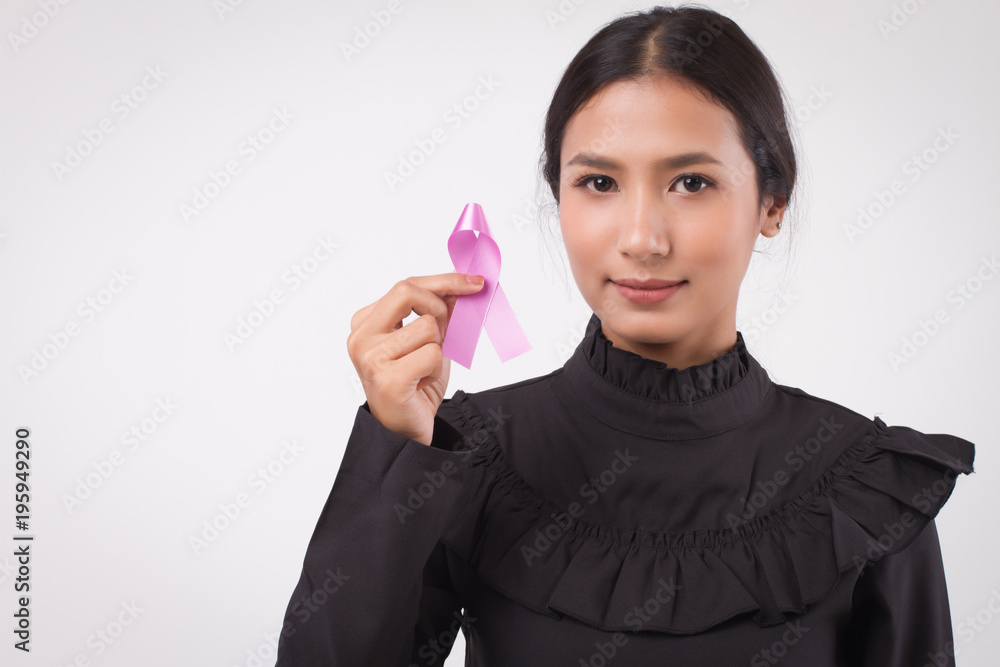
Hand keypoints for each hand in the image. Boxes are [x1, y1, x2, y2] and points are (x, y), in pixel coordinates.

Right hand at [347, 272, 484, 445]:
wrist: (405, 430)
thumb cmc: (416, 383)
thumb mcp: (430, 339)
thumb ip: (441, 309)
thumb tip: (463, 279)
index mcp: (366, 321)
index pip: (406, 285)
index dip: (444, 280)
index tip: (474, 282)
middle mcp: (361, 337)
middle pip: (407, 291)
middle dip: (438, 308)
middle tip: (444, 332)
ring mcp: (371, 358)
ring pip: (427, 326)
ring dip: (438, 348)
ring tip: (425, 368)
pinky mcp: (388, 379)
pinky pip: (432, 354)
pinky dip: (437, 368)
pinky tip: (422, 382)